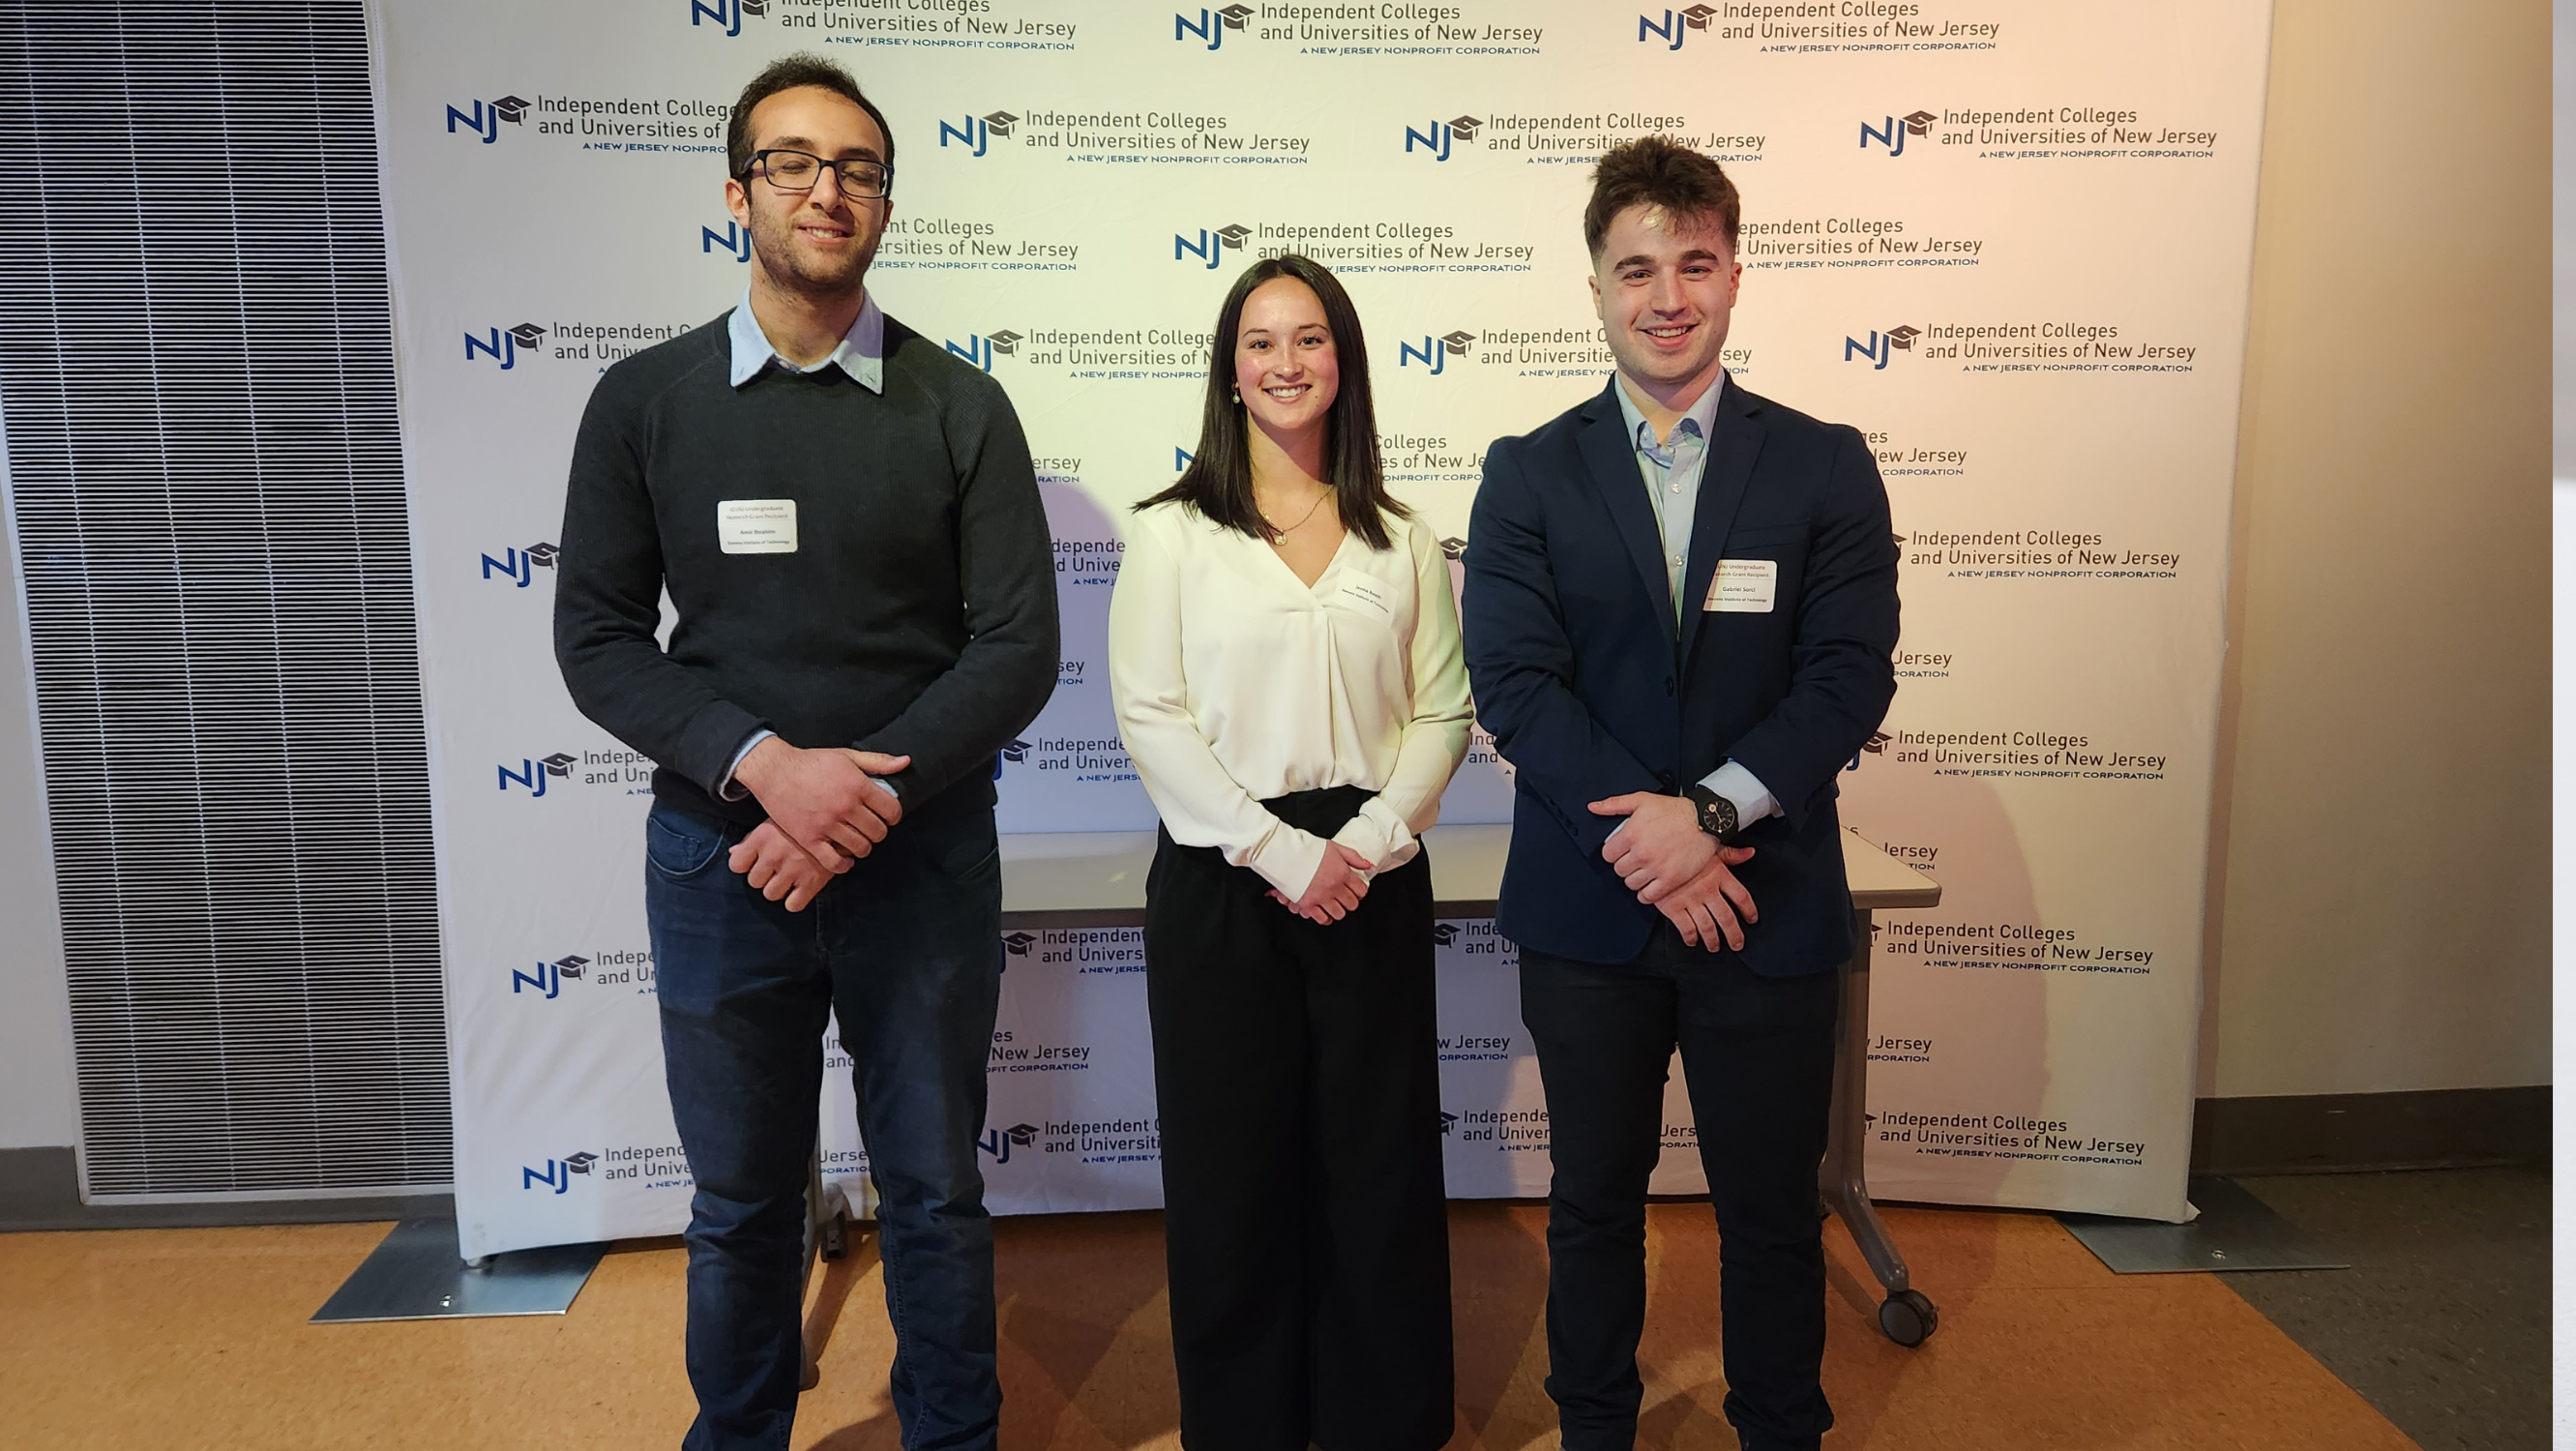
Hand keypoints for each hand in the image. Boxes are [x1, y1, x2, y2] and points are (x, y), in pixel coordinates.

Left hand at [727, 820, 841, 911]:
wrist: (841, 820)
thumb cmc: (804, 820)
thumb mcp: (776, 822)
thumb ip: (753, 839)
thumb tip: (733, 853)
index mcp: (761, 837)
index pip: (736, 865)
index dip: (745, 865)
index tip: (756, 862)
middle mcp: (773, 855)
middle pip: (754, 882)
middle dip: (765, 877)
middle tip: (779, 868)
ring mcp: (792, 870)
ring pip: (771, 894)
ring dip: (779, 889)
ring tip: (791, 877)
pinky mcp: (811, 883)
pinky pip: (792, 905)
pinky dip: (796, 900)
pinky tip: (801, 888)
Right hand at [733, 739, 908, 867]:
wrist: (775, 771)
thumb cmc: (812, 762)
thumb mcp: (847, 756)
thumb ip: (878, 761)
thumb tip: (905, 762)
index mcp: (857, 786)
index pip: (892, 811)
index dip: (893, 816)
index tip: (887, 816)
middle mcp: (845, 807)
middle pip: (878, 832)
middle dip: (878, 832)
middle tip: (871, 828)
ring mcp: (827, 825)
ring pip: (860, 848)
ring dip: (863, 847)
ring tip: (858, 841)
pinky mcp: (810, 839)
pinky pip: (835, 862)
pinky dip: (844, 865)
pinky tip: (845, 859)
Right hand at [1266, 841, 1376, 923]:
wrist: (1284, 853)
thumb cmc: (1306, 848)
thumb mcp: (1334, 847)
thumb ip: (1353, 857)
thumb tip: (1368, 865)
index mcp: (1342, 872)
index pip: (1361, 890)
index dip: (1360, 891)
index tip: (1356, 891)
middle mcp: (1334, 887)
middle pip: (1352, 904)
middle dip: (1350, 901)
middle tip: (1344, 897)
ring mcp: (1321, 897)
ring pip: (1339, 914)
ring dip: (1338, 910)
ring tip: (1334, 904)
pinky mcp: (1308, 904)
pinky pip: (1322, 919)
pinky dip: (1325, 917)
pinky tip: (1324, 911)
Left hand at [1590, 792, 1717, 901]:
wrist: (1705, 820)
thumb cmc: (1675, 810)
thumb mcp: (1642, 800)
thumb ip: (1614, 804)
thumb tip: (1593, 807)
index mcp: (1631, 834)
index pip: (1607, 855)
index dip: (1613, 853)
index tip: (1621, 851)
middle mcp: (1641, 853)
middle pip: (1619, 871)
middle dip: (1625, 865)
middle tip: (1634, 860)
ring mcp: (1656, 868)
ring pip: (1631, 884)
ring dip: (1635, 879)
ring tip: (1643, 871)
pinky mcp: (1670, 879)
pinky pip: (1648, 896)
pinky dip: (1646, 894)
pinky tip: (1650, 885)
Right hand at [1655, 846, 1760, 951]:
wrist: (1654, 850)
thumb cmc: (1682, 847)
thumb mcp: (1709, 847)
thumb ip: (1731, 854)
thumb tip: (1750, 853)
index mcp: (1719, 874)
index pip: (1742, 897)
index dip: (1749, 910)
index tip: (1751, 919)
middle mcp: (1707, 889)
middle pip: (1727, 918)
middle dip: (1734, 935)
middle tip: (1736, 944)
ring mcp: (1690, 900)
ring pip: (1708, 927)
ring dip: (1713, 940)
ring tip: (1714, 946)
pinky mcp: (1673, 907)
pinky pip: (1686, 928)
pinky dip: (1691, 937)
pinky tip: (1692, 940)